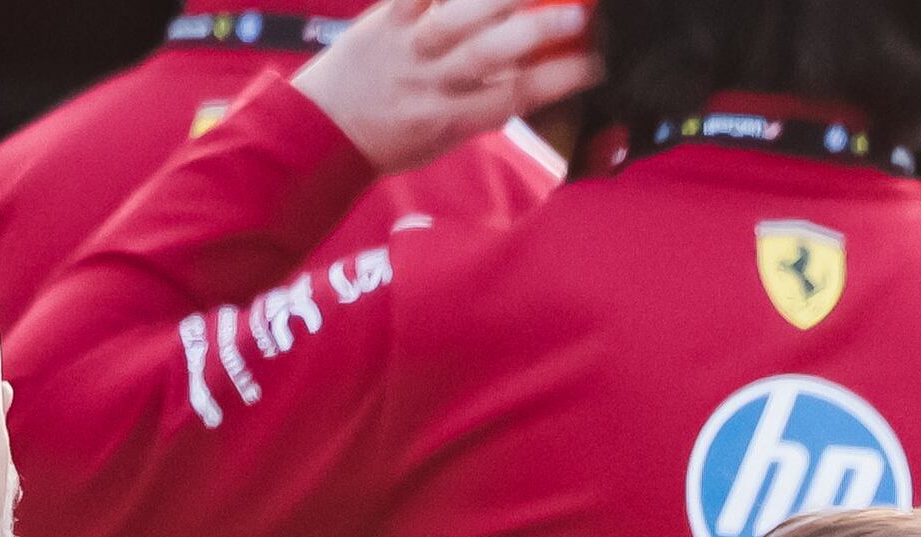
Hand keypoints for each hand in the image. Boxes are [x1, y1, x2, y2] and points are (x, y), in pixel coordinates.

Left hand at [297, 0, 595, 170]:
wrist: (323, 129)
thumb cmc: (395, 138)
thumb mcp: (452, 138)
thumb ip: (490, 107)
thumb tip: (538, 80)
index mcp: (458, 118)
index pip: (520, 95)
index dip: (563, 77)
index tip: (597, 61)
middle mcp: (434, 81)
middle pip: (495, 53)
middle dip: (540, 30)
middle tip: (581, 13)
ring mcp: (407, 46)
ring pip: (458, 15)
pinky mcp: (383, 18)